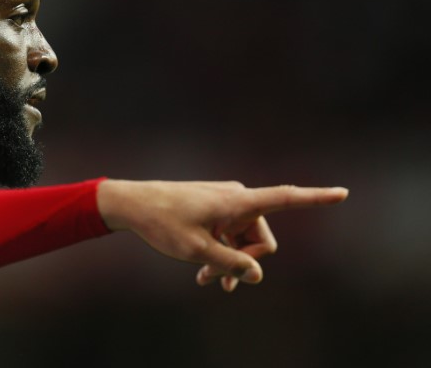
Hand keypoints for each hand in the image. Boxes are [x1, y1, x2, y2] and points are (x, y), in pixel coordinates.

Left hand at [96, 180, 347, 291]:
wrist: (132, 204)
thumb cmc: (162, 223)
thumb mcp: (197, 251)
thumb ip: (231, 264)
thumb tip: (257, 274)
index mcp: (237, 202)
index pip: (285, 198)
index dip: (316, 198)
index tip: (343, 193)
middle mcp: (236, 198)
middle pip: (262, 238)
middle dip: (246, 261)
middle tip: (219, 283)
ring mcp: (225, 203)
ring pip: (245, 239)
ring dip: (231, 260)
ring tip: (207, 281)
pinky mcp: (215, 209)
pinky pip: (230, 234)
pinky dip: (222, 251)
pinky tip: (205, 273)